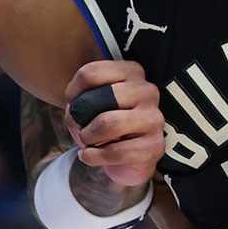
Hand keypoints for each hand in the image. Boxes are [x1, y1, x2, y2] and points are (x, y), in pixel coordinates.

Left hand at [65, 60, 165, 186]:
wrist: (128, 156)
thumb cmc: (107, 122)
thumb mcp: (91, 102)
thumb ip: (81, 98)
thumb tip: (75, 112)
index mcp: (132, 72)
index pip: (91, 74)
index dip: (72, 93)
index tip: (72, 104)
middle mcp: (147, 91)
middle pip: (99, 100)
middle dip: (80, 118)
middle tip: (79, 127)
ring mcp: (153, 118)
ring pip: (108, 124)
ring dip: (88, 137)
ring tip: (87, 141)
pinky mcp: (154, 145)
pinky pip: (115, 152)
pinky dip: (94, 156)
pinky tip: (90, 155)